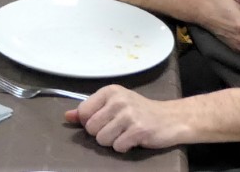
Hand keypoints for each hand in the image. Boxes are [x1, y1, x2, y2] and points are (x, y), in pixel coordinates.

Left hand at [65, 86, 188, 151]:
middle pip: (91, 128)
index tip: (103, 121)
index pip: (83, 112)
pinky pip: (118, 146)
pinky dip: (124, 147)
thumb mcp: (114, 105)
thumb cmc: (140, 111)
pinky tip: (133, 139)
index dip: (89, 123)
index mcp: (109, 91)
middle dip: (101, 134)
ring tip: (124, 134)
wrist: (172, 118)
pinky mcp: (139, 130)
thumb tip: (67, 116)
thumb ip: (90, 110)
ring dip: (112, 142)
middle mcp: (118, 100)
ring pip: (102, 139)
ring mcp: (129, 115)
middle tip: (116, 129)